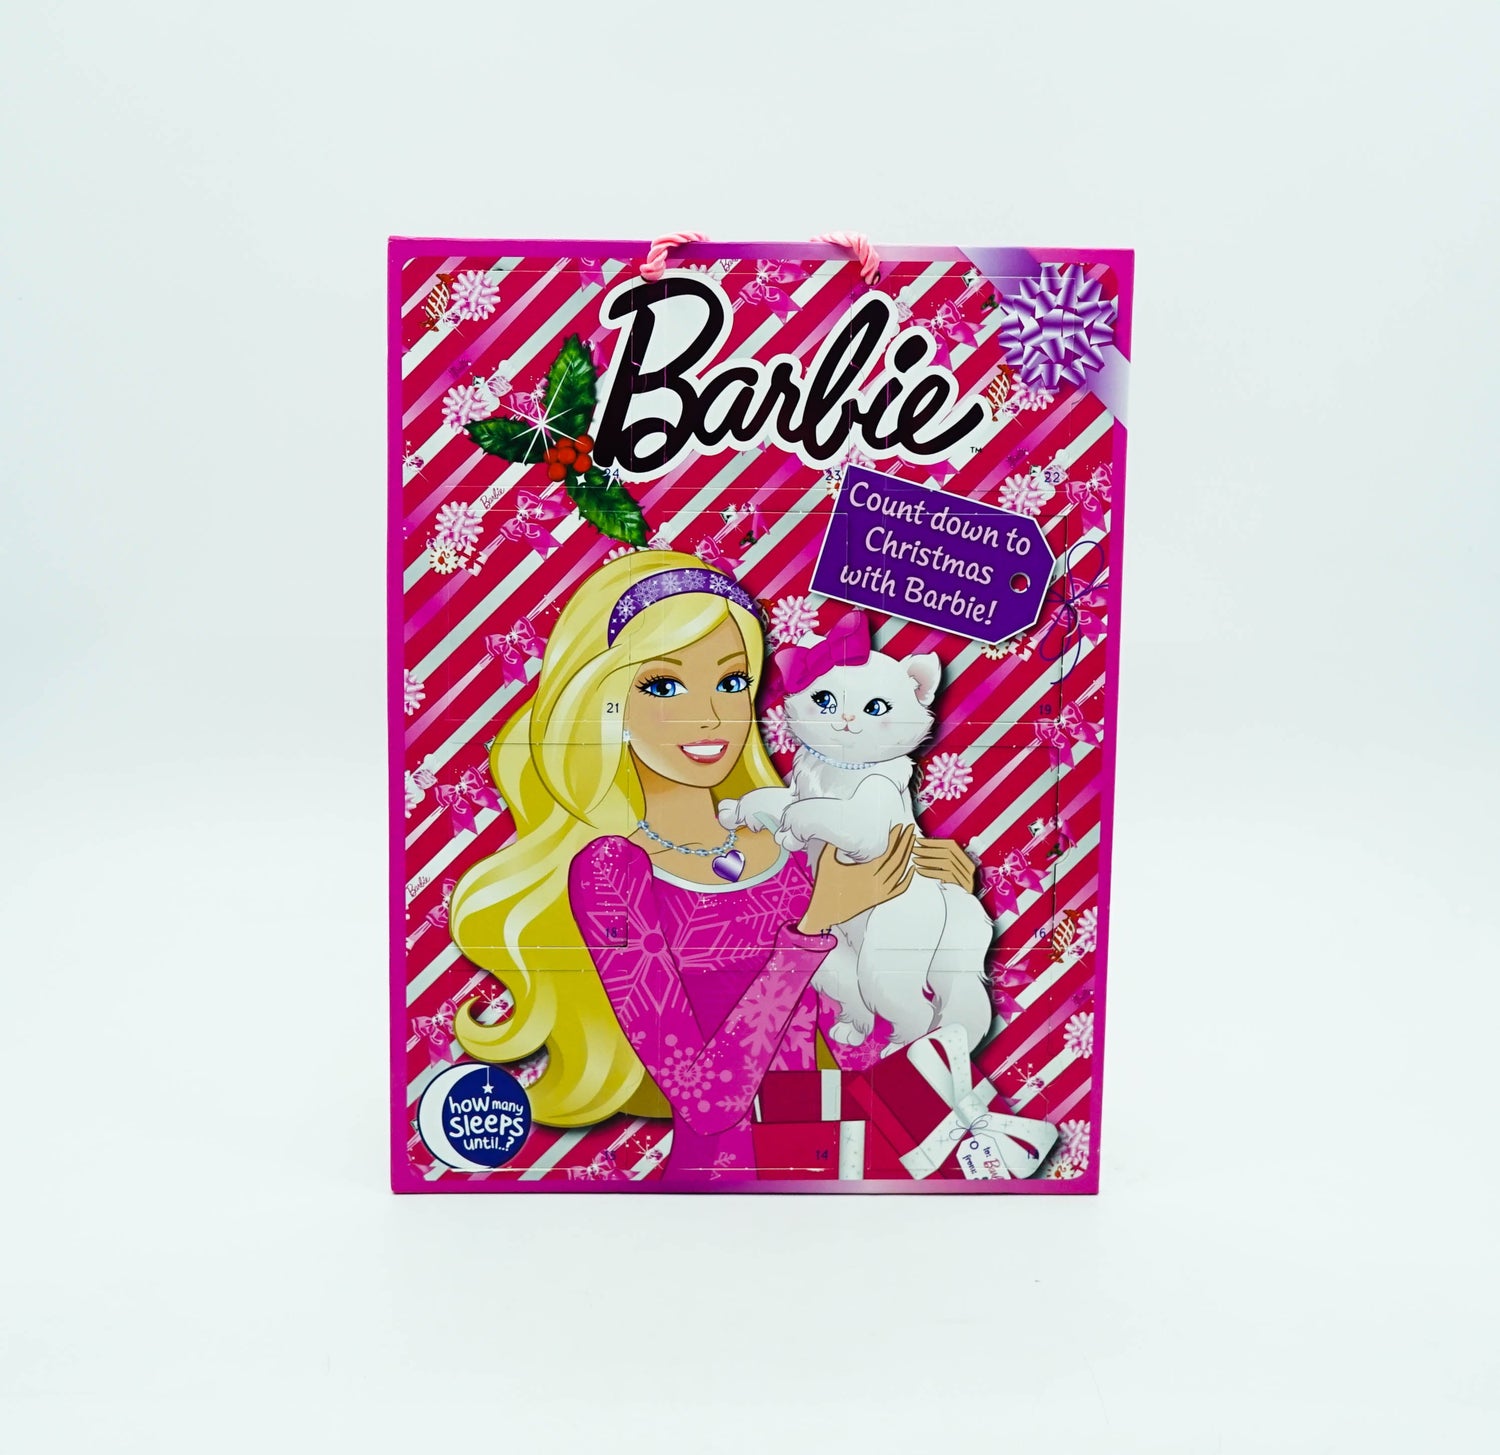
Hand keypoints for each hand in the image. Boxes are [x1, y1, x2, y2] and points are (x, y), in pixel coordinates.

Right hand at [798, 825, 915, 933]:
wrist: (825, 912)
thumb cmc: (824, 886)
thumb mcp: (826, 861)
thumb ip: (833, 844)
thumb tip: (839, 828)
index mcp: (865, 872)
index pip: (887, 852)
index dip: (895, 839)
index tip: (899, 827)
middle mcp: (876, 882)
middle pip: (897, 860)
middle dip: (905, 842)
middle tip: (910, 828)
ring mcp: (880, 892)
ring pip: (900, 872)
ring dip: (907, 856)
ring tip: (911, 841)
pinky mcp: (880, 899)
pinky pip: (899, 889)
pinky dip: (908, 879)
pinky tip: (912, 868)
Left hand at [913, 837, 977, 892]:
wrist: (960, 909)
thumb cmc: (952, 890)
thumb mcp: (950, 873)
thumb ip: (942, 860)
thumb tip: (926, 846)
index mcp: (967, 860)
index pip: (951, 845)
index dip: (933, 841)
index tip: (919, 840)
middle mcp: (969, 868)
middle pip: (948, 852)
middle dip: (928, 849)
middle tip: (914, 849)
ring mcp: (966, 877)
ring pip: (946, 862)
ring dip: (927, 860)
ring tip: (915, 860)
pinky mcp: (961, 887)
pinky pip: (944, 874)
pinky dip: (929, 871)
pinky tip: (920, 871)